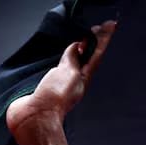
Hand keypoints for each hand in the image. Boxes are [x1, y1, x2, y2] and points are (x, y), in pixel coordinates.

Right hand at [6, 21, 115, 135]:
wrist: (34, 117)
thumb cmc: (53, 99)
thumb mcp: (69, 74)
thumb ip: (73, 59)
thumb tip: (76, 47)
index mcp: (82, 77)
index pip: (96, 54)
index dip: (103, 39)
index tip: (111, 26)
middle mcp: (74, 80)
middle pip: (87, 56)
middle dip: (94, 41)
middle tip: (101, 27)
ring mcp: (61, 82)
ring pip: (74, 61)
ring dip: (79, 49)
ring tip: (85, 38)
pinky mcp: (47, 85)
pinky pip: (59, 66)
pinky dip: (65, 57)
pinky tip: (64, 56)